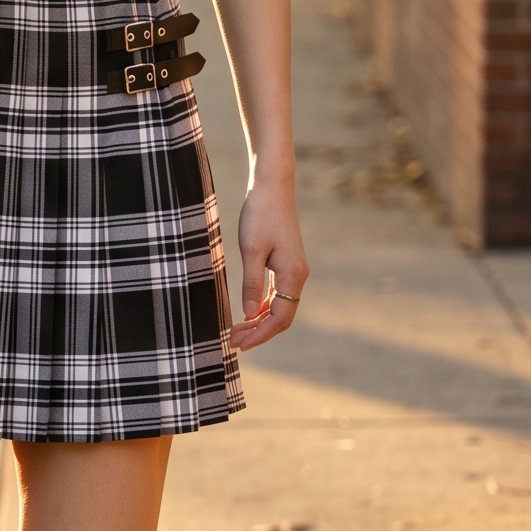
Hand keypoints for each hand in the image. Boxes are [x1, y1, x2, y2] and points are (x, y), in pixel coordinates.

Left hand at [229, 179, 307, 352]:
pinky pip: (277, 294)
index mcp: (293, 274)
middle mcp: (298, 275)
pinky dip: (261, 306)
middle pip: (282, 317)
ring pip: (279, 306)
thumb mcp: (251, 250)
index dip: (260, 334)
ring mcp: (293, 270)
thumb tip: (247, 314)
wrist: (272, 187)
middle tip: (233, 341)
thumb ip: (251, 283)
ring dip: (259, 321)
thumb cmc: (260, 214)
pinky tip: (246, 312)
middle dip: (259, 332)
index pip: (280, 317)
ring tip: (235, 331)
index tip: (239, 343)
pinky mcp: (286, 264)